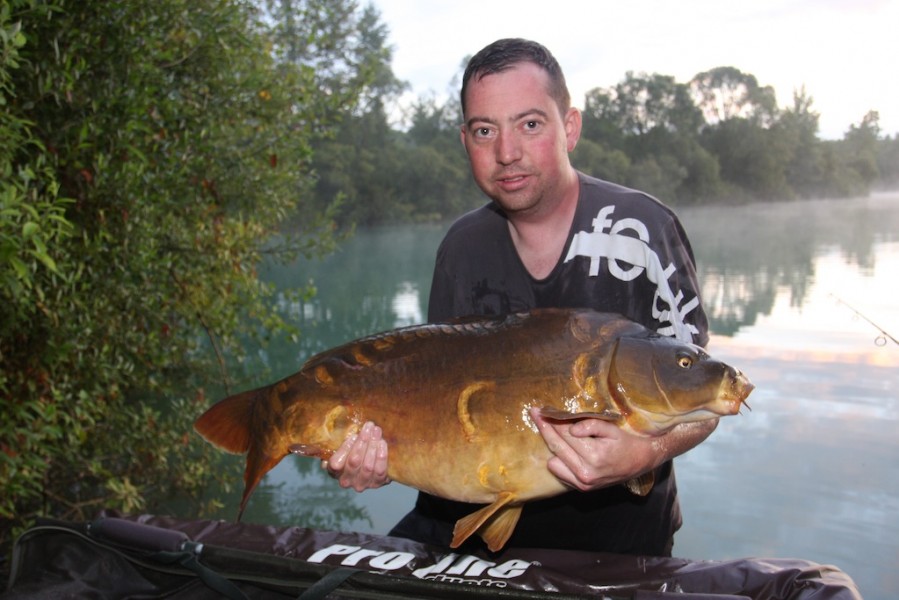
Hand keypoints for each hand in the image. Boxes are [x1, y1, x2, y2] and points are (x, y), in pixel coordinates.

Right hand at [322, 421, 389, 491]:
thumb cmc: (353, 450)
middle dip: (363, 442)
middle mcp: (346, 481)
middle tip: (369, 427)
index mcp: (334, 471)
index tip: (354, 435)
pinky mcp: (376, 483)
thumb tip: (346, 434)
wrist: (371, 464)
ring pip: (368, 466)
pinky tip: (382, 443)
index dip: (345, 449)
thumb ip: (341, 442)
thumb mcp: (344, 446)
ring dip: (373, 446)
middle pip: (354, 462)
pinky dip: (381, 456)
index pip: (336, 464)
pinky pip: (380, 470)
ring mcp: (362, 484)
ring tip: (376, 432)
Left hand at [530, 407, 660, 491]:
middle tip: (534, 413)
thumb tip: (572, 429)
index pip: (565, 434)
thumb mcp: (611, 429)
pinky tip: (565, 449)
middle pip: (556, 446)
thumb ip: (591, 425)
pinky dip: (559, 459)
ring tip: (554, 431)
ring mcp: (582, 483)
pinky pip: (559, 472)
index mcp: (594, 455)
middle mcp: (585, 472)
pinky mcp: (581, 488)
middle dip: (544, 428)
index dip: (552, 420)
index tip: (540, 410)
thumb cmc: (625, 442)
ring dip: (553, 445)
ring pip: (553, 461)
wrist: (639, 463)